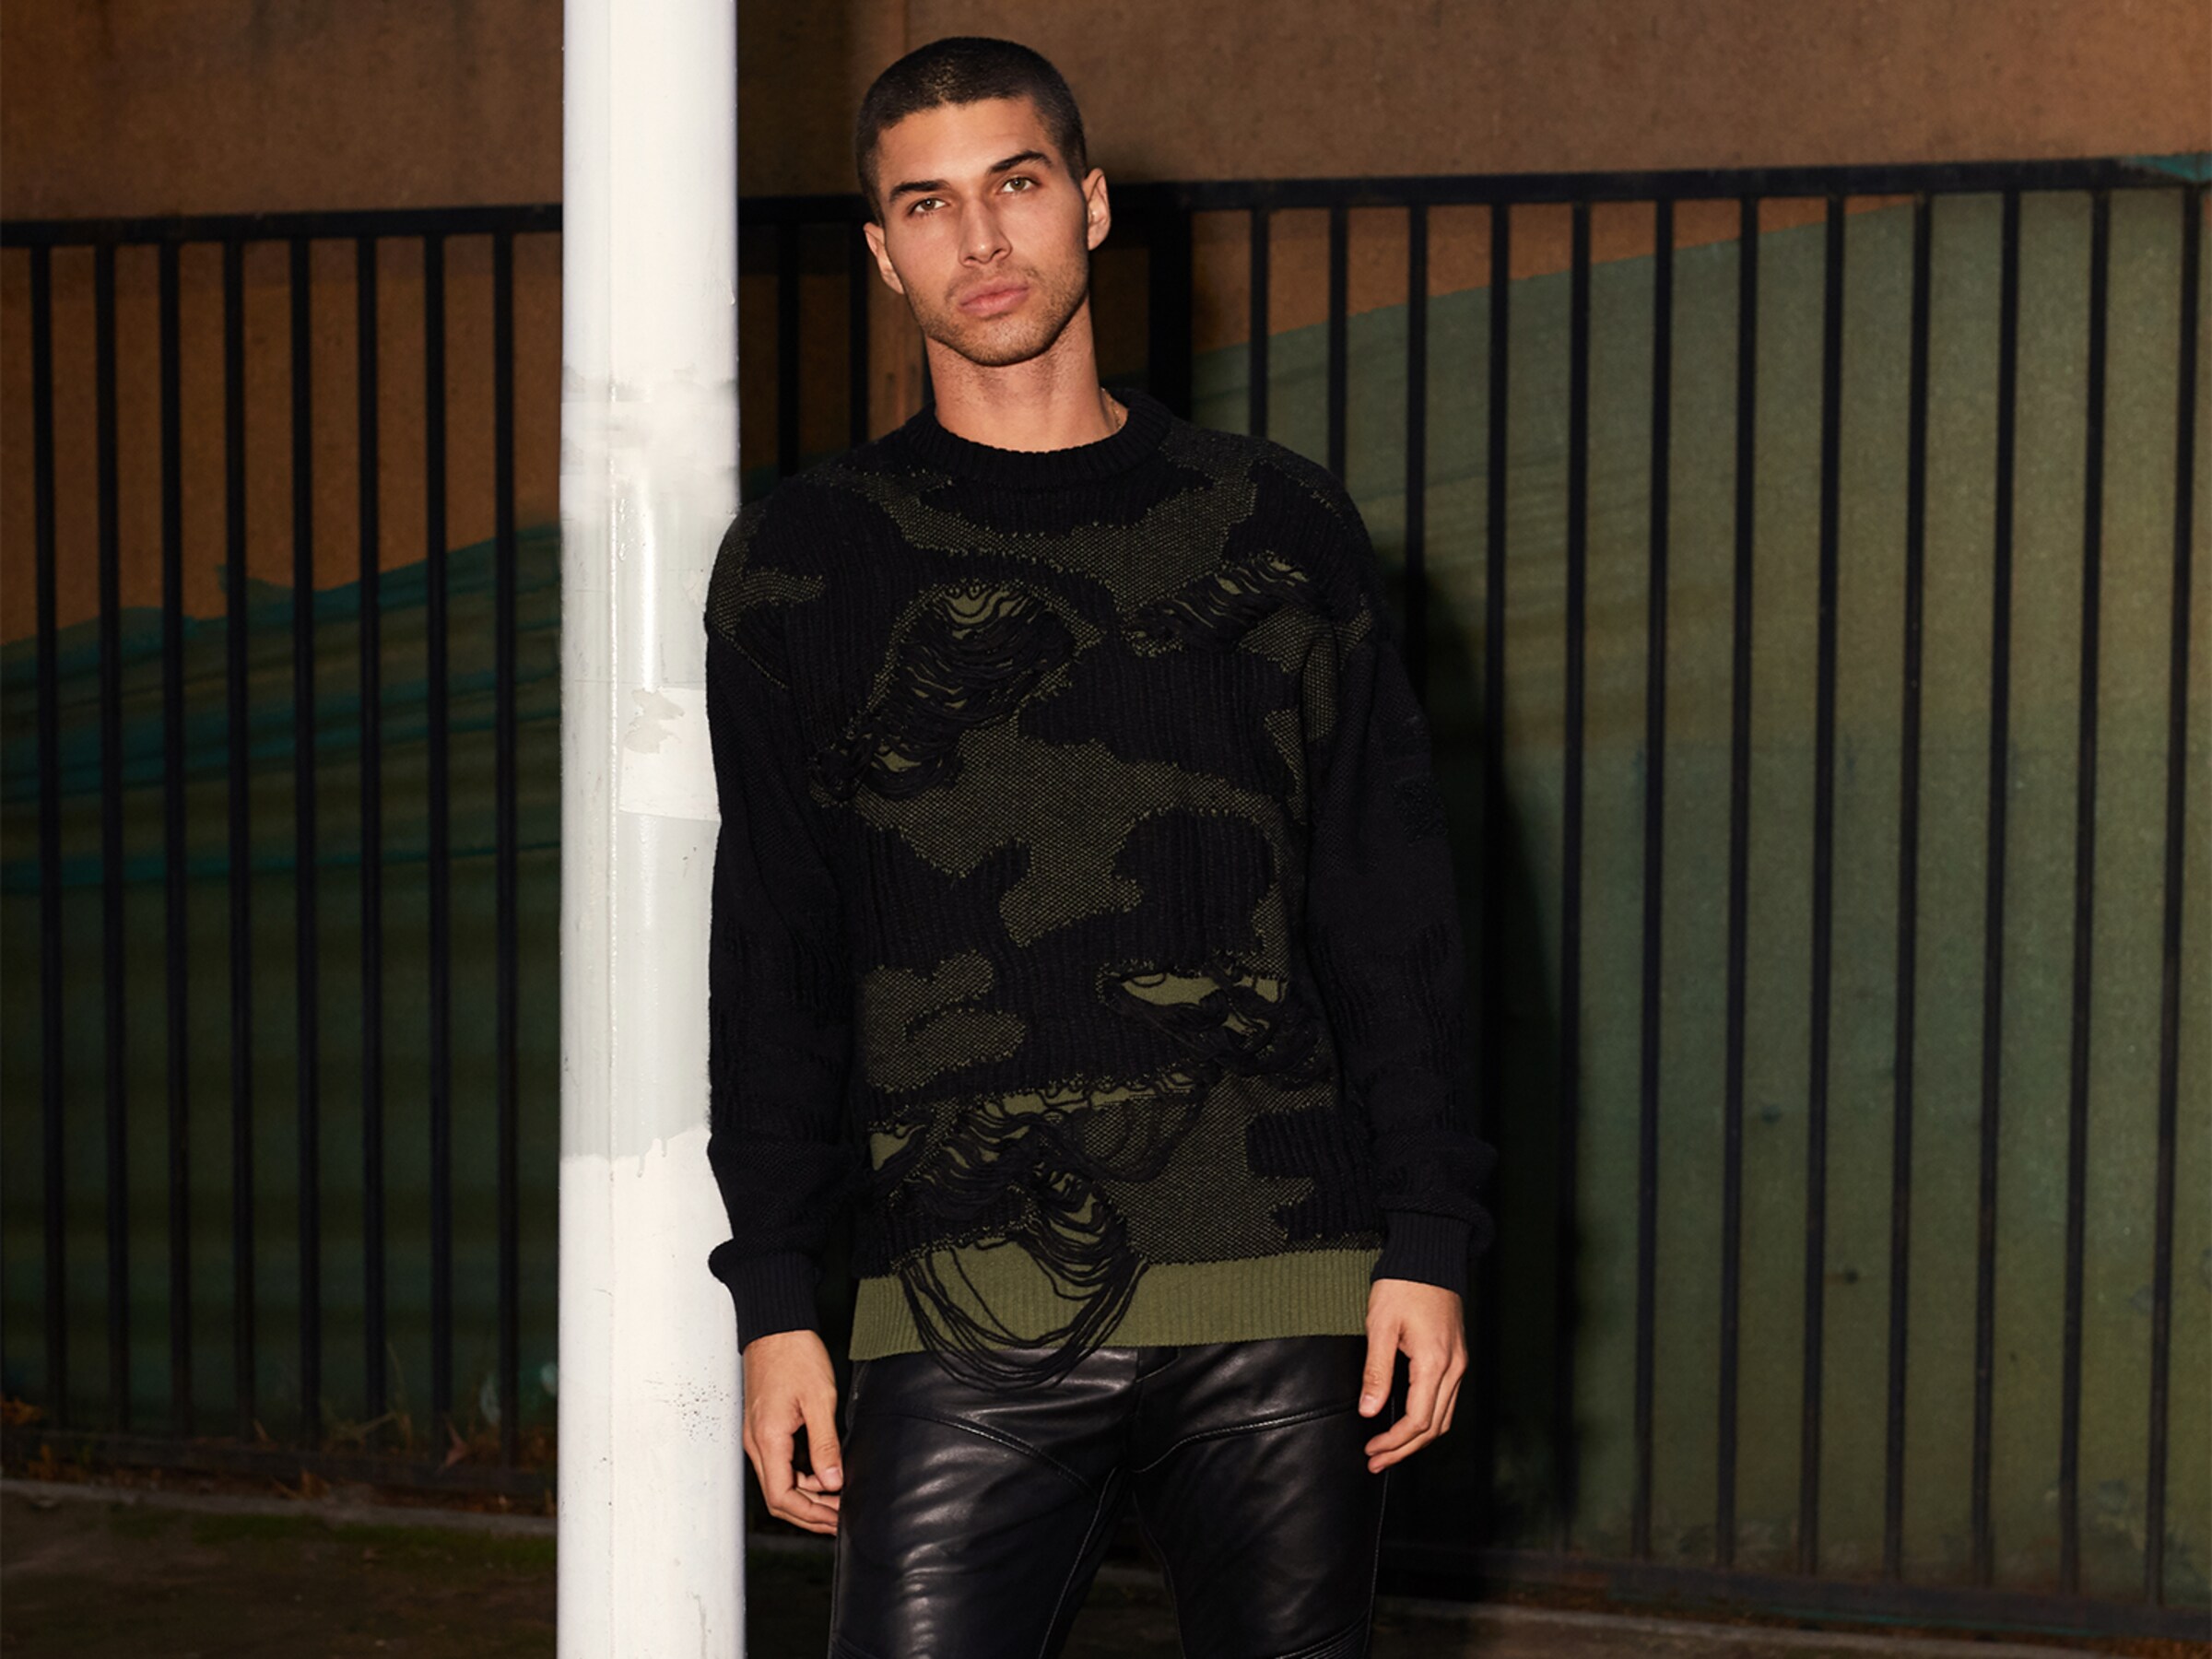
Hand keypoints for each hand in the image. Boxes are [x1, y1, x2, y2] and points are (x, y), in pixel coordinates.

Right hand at [740, 1328, 843, 1534]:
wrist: (776, 1325)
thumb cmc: (794, 1354)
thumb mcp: (818, 1400)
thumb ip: (825, 1444)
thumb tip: (832, 1482)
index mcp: (767, 1439)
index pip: (782, 1497)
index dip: (809, 1515)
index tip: (836, 1520)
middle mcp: (757, 1442)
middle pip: (779, 1496)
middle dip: (811, 1512)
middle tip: (841, 1518)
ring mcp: (759, 1435)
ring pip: (780, 1480)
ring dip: (809, 1494)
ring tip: (839, 1498)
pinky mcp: (766, 1427)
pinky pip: (781, 1462)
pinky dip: (803, 1475)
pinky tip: (825, 1473)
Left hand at [1358, 1278, 1465, 1473]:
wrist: (1430, 1255)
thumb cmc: (1403, 1284)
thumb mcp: (1380, 1325)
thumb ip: (1376, 1371)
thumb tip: (1369, 1410)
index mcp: (1435, 1363)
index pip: (1418, 1421)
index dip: (1394, 1442)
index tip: (1371, 1451)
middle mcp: (1454, 1368)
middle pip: (1434, 1427)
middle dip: (1404, 1450)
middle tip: (1375, 1462)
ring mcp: (1459, 1363)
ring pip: (1444, 1417)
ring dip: (1417, 1439)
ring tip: (1388, 1450)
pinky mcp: (1456, 1356)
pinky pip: (1447, 1400)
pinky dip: (1428, 1420)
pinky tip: (1408, 1424)